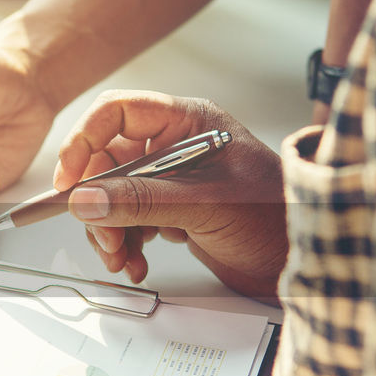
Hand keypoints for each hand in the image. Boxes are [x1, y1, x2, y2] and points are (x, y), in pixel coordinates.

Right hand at [54, 91, 286, 302]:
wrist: (306, 261)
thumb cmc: (276, 218)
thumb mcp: (203, 205)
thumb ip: (141, 201)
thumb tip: (85, 199)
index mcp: (187, 123)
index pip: (117, 114)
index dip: (85, 142)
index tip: (70, 182)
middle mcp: (175, 146)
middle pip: (108, 163)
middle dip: (98, 204)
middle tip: (104, 237)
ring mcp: (173, 181)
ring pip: (113, 197)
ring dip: (109, 230)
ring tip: (123, 257)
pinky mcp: (173, 211)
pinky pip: (130, 221)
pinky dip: (126, 243)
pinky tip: (138, 261)